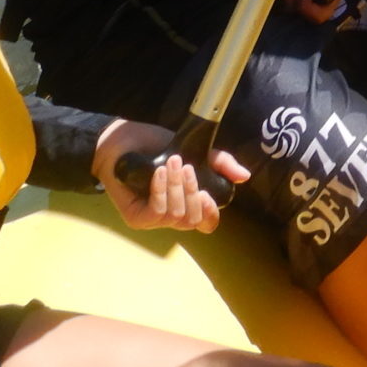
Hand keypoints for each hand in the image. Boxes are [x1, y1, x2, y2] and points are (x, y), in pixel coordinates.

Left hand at [94, 120, 246, 232]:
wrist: (123, 142)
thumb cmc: (156, 146)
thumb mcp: (194, 151)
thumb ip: (219, 163)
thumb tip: (243, 176)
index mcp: (187, 203)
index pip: (205, 224)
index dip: (211, 215)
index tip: (210, 195)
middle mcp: (172, 216)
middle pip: (193, 220)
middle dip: (194, 192)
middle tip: (186, 167)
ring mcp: (153, 220)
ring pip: (176, 215)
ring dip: (177, 187)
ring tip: (172, 162)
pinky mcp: (136, 218)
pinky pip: (157, 212)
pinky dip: (161, 191)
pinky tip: (159, 172)